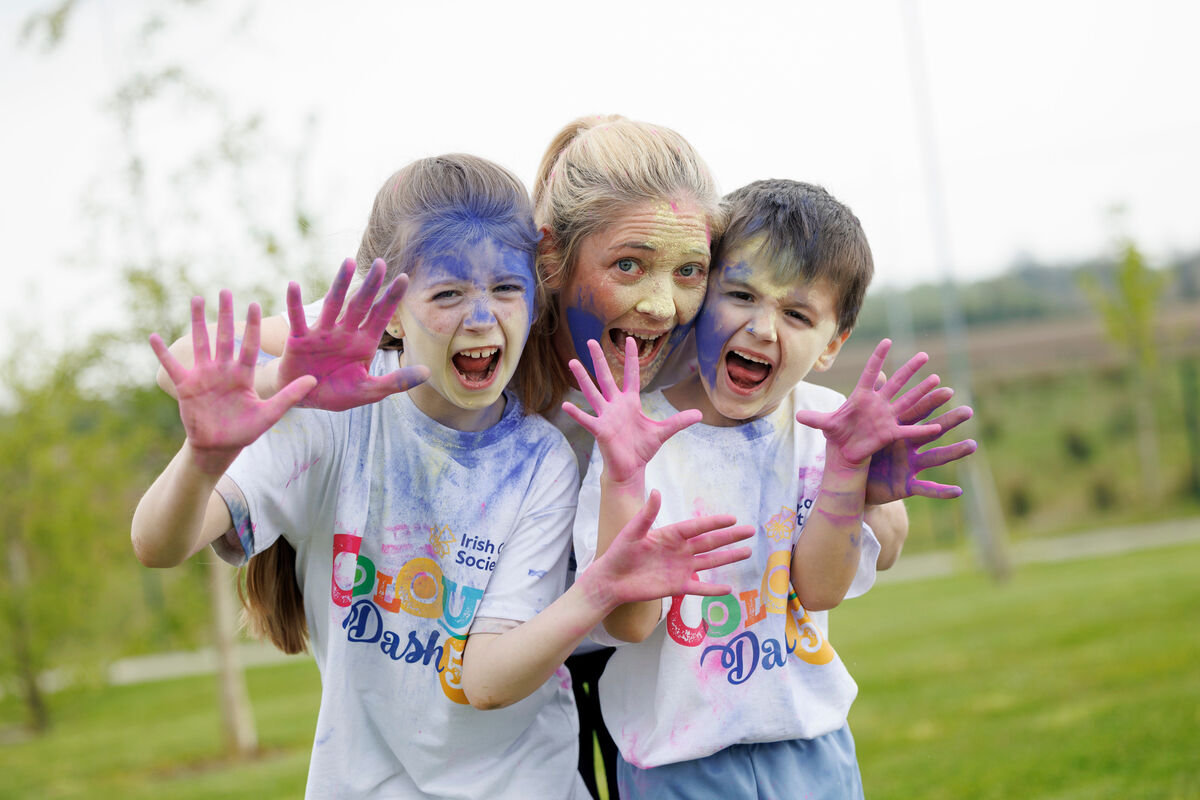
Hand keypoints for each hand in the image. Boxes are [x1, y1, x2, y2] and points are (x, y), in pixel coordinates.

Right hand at [150, 291, 317, 474]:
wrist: (219, 447)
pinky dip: (162, 353)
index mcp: (244, 374)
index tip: (254, 303)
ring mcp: (204, 376)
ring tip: (196, 298)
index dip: (252, 326)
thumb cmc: (245, 431)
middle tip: (225, 291)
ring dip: (197, 322)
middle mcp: (224, 370)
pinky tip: (154, 336)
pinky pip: (172, 366)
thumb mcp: (269, 413)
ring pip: (201, 343)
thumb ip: (289, 396)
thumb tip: (313, 380)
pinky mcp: (186, 386)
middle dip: (226, 314)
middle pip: (225, 337)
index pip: (249, 345)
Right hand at [277, 258, 428, 410]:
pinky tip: (294, 285)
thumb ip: (397, 382)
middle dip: (371, 285)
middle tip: (381, 263)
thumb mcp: (370, 390)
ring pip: (333, 304)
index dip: (392, 298)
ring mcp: (322, 333)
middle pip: (360, 304)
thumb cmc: (338, 392)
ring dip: (340, 284)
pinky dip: (294, 303)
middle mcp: (345, 333)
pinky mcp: (299, 340)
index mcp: (364, 342)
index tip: (404, 278)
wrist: (305, 399)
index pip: (381, 315)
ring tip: (348, 262)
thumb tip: (428, 372)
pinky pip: (297, 319)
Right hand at [561, 337, 700, 484]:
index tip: (629, 340)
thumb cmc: (642, 448)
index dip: (630, 358)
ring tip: (572, 362)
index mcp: (630, 402)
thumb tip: (700, 413)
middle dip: (599, 359)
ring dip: (583, 378)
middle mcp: (616, 405)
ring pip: (593, 393)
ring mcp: (606, 416)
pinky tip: (566, 405)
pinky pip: (587, 420)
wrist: (631, 468)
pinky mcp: (600, 430)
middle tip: (590, 341)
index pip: (630, 375)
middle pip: (606, 377)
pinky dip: (577, 413)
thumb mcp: (663, 431)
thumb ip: (679, 421)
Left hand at [583, 490, 753, 608]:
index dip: (715, 523)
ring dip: (728, 558)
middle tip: (750, 531)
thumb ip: (647, 514)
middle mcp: (679, 550)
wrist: (611, 580)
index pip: (697, 527)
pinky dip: (713, 589)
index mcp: (670, 535)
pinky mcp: (676, 586)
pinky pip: (699, 588)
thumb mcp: (632, 532)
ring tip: (747, 552)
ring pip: (709, 562)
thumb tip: (657, 492)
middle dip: (730, 537)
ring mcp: (680, 568)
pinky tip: (729, 588)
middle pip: (710, 542)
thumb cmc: (619, 553)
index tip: (733, 518)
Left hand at [795, 339, 943, 469]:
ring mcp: (886, 417)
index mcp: (861, 396)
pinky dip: (922, 429)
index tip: (886, 341)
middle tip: (924, 355)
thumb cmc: (837, 433)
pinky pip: (909, 431)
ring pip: (907, 401)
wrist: (845, 452)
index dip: (878, 358)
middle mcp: (878, 403)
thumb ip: (815, 419)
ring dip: (922, 392)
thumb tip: (798, 415)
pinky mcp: (891, 433)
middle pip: (896, 383)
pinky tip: (938, 425)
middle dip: (910, 370)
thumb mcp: (825, 425)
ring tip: (937, 379)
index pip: (871, 373)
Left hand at [866, 381, 977, 503]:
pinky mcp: (906, 486)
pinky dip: (941, 492)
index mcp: (895, 430)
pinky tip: (958, 492)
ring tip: (973, 445)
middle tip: (968, 410)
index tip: (943, 385)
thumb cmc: (856, 449)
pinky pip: (926, 489)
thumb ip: (867, 401)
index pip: (915, 412)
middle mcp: (908, 446)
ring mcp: (909, 466)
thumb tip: (878, 372)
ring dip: (954, 453)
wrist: (852, 480)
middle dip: (949, 420)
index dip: (928, 400)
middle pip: (931, 431)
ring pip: (936, 458)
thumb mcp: (856, 425)